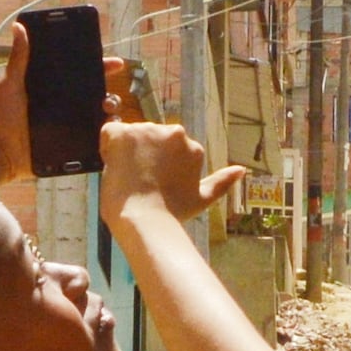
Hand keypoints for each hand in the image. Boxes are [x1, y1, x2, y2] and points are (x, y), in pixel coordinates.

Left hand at [102, 116, 240, 224]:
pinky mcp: (123, 134)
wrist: (145, 219)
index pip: (167, 149)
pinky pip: (110, 134)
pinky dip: (108, 149)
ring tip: (128, 179)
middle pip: (150, 139)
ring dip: (126, 154)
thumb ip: (221, 182)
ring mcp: (147, 130)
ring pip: (130, 137)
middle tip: (140, 183)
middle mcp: (173, 132)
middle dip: (143, 156)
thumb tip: (242, 170)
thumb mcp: (202, 198)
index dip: (156, 166)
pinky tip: (115, 168)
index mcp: (192, 147)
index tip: (153, 185)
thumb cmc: (172, 214)